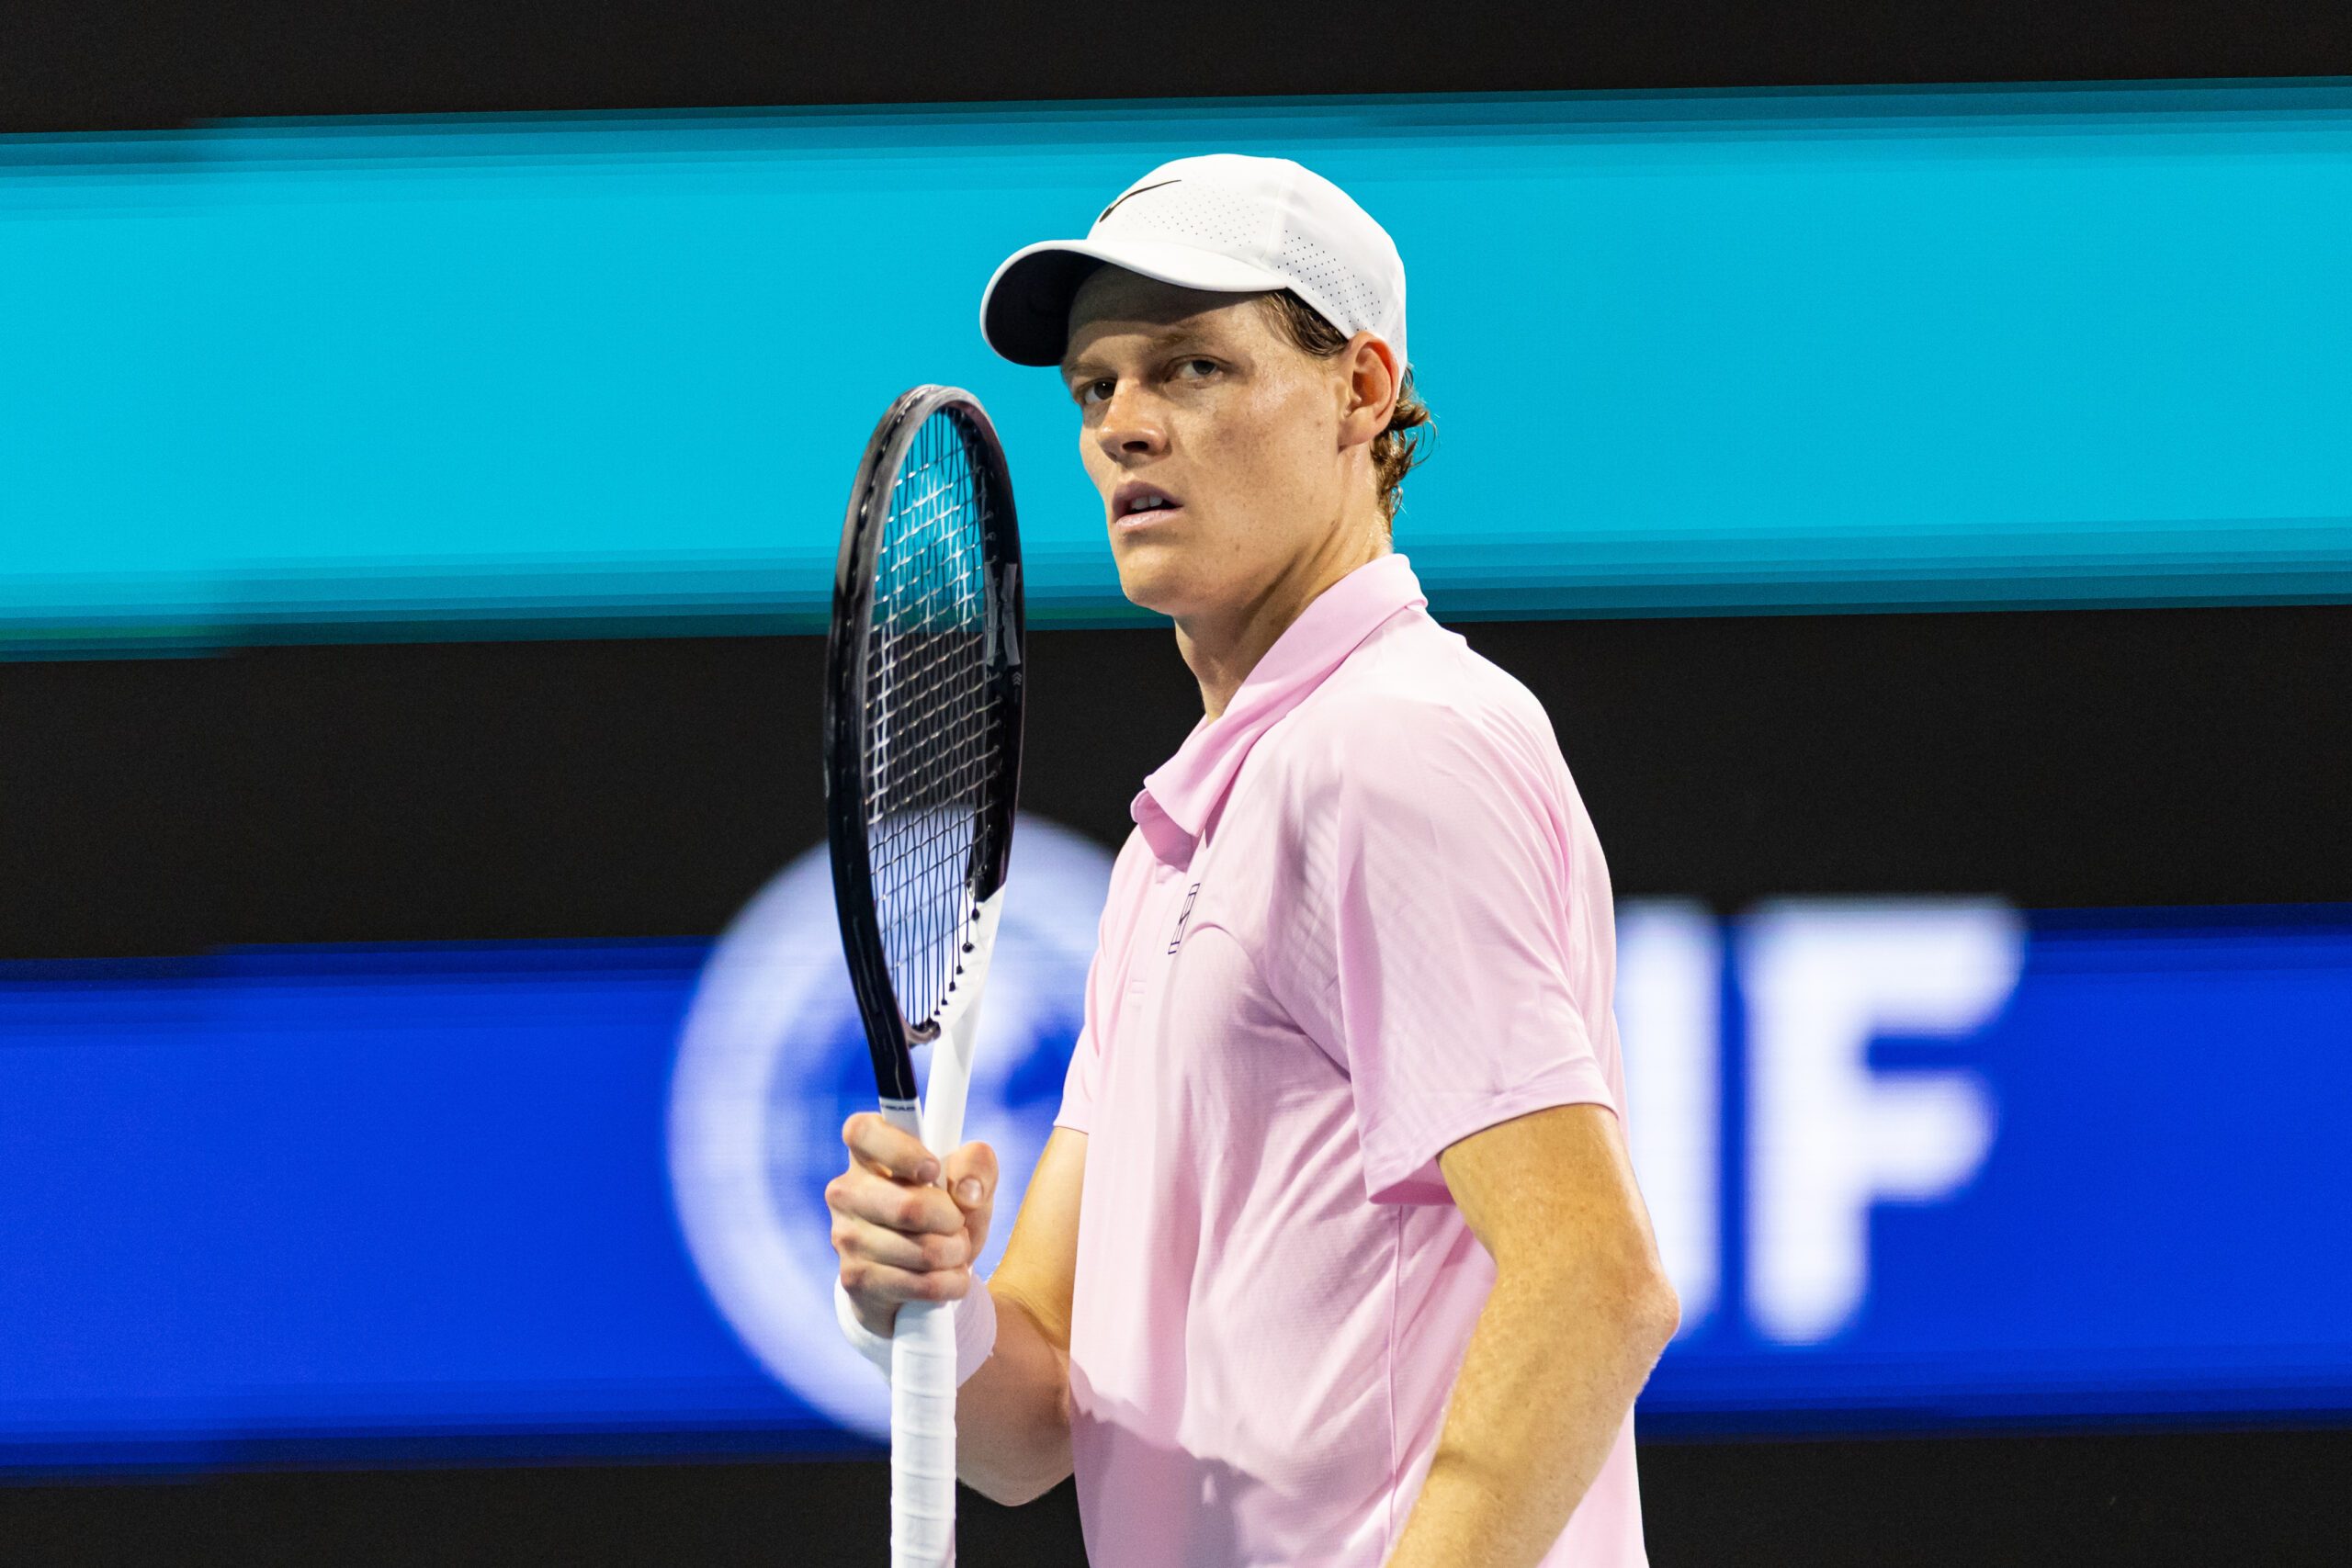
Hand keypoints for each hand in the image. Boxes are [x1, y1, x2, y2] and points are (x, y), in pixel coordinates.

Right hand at [827, 1112, 998, 1338]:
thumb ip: (977, 1166)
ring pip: (921, 1250)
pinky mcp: (854, 1277)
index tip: (933, 1170)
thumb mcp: (969, 1181)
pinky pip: (919, 1284)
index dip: (901, 1150)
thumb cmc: (943, 1211)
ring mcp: (845, 1235)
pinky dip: (948, 1283)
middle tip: (958, 1223)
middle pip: (908, 1206)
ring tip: (954, 1251)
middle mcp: (846, 1190)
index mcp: (867, 1151)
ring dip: (955, 1254)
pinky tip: (947, 1277)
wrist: (922, 1272)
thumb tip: (968, 1191)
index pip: (862, 1132)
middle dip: (952, 1220)